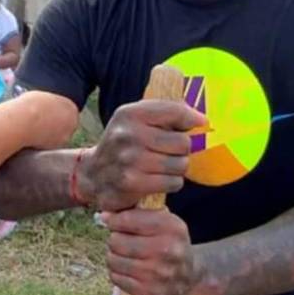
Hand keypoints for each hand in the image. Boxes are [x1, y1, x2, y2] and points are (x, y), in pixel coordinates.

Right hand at [78, 100, 205, 211]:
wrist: (93, 174)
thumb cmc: (123, 144)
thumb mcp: (135, 120)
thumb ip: (166, 113)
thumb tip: (201, 120)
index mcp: (130, 115)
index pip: (175, 111)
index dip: (191, 119)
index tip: (195, 124)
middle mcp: (128, 135)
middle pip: (183, 143)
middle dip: (180, 150)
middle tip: (167, 152)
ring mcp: (130, 160)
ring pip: (180, 164)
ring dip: (176, 168)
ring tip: (160, 167)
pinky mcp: (133, 183)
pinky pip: (173, 182)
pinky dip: (170, 183)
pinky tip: (156, 179)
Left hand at [101, 208, 200, 294]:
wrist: (189, 278)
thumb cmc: (168, 244)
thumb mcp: (162, 222)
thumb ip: (135, 213)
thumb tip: (103, 216)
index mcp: (171, 227)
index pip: (127, 219)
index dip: (114, 221)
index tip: (113, 223)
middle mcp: (168, 250)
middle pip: (116, 241)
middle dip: (114, 240)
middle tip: (121, 242)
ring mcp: (159, 273)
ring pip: (113, 260)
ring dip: (114, 257)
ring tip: (125, 257)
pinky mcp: (150, 292)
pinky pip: (116, 278)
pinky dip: (117, 273)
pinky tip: (128, 271)